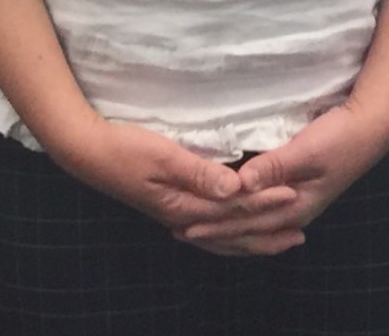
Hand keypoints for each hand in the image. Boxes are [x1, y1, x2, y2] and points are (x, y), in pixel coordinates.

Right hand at [48, 118, 294, 249]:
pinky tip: (234, 232)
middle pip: (232, 231)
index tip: (294, 193)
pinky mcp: (170, 207)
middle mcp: (183, 218)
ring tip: (278, 240)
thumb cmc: (124, 148)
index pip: (234, 207)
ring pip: (221, 237)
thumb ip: (200, 172)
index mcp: (184, 206)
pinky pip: (208, 230)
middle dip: (266, 232)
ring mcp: (176, 215)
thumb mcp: (164, 155)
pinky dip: (228, 234)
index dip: (265, 201)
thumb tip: (236, 188)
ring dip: (251, 238)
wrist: (87, 152)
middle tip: (300, 234)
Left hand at [193, 98, 388, 256]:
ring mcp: (296, 203)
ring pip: (255, 225)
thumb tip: (240, 184)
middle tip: (180, 232)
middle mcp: (292, 211)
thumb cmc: (340, 138)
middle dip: (216, 232)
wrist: (370, 129)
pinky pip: (262, 214)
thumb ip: (275, 166)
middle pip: (248, 229)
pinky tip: (236, 219)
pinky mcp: (296, 191)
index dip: (215, 225)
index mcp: (294, 206)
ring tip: (201, 230)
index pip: (246, 222)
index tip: (186, 226)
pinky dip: (243, 220)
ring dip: (227, 229)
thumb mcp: (307, 150)